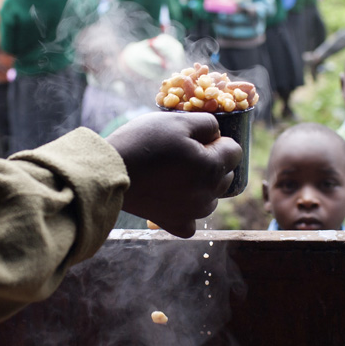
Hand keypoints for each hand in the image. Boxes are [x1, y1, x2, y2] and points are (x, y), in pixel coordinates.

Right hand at [106, 112, 241, 237]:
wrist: (109, 170)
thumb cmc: (144, 142)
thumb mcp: (178, 121)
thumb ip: (208, 124)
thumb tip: (217, 135)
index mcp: (212, 168)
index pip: (235, 151)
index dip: (217, 140)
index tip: (195, 137)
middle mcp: (208, 195)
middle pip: (225, 175)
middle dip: (212, 162)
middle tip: (182, 153)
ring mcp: (192, 213)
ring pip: (210, 197)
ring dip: (201, 185)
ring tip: (175, 173)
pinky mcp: (174, 223)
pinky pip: (191, 221)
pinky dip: (187, 210)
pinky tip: (175, 198)